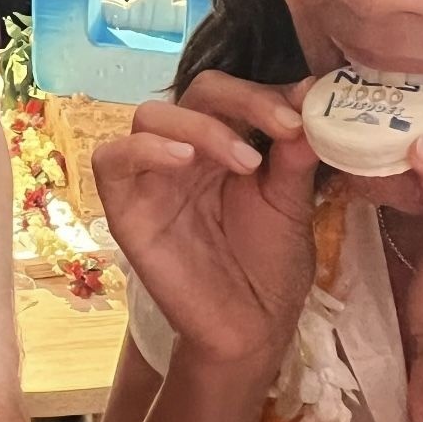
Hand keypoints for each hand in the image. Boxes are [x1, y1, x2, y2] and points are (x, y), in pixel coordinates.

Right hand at [92, 72, 318, 367]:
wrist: (253, 329)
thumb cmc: (271, 266)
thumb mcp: (293, 202)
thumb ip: (295, 153)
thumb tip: (312, 95)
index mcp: (226, 143)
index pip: (232, 92)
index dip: (265, 93)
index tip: (304, 113)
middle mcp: (186, 151)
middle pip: (195, 91)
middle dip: (243, 100)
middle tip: (283, 128)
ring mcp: (152, 177)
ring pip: (151, 115)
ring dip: (201, 126)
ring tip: (246, 162)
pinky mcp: (125, 208)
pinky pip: (111, 159)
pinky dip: (144, 149)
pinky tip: (185, 161)